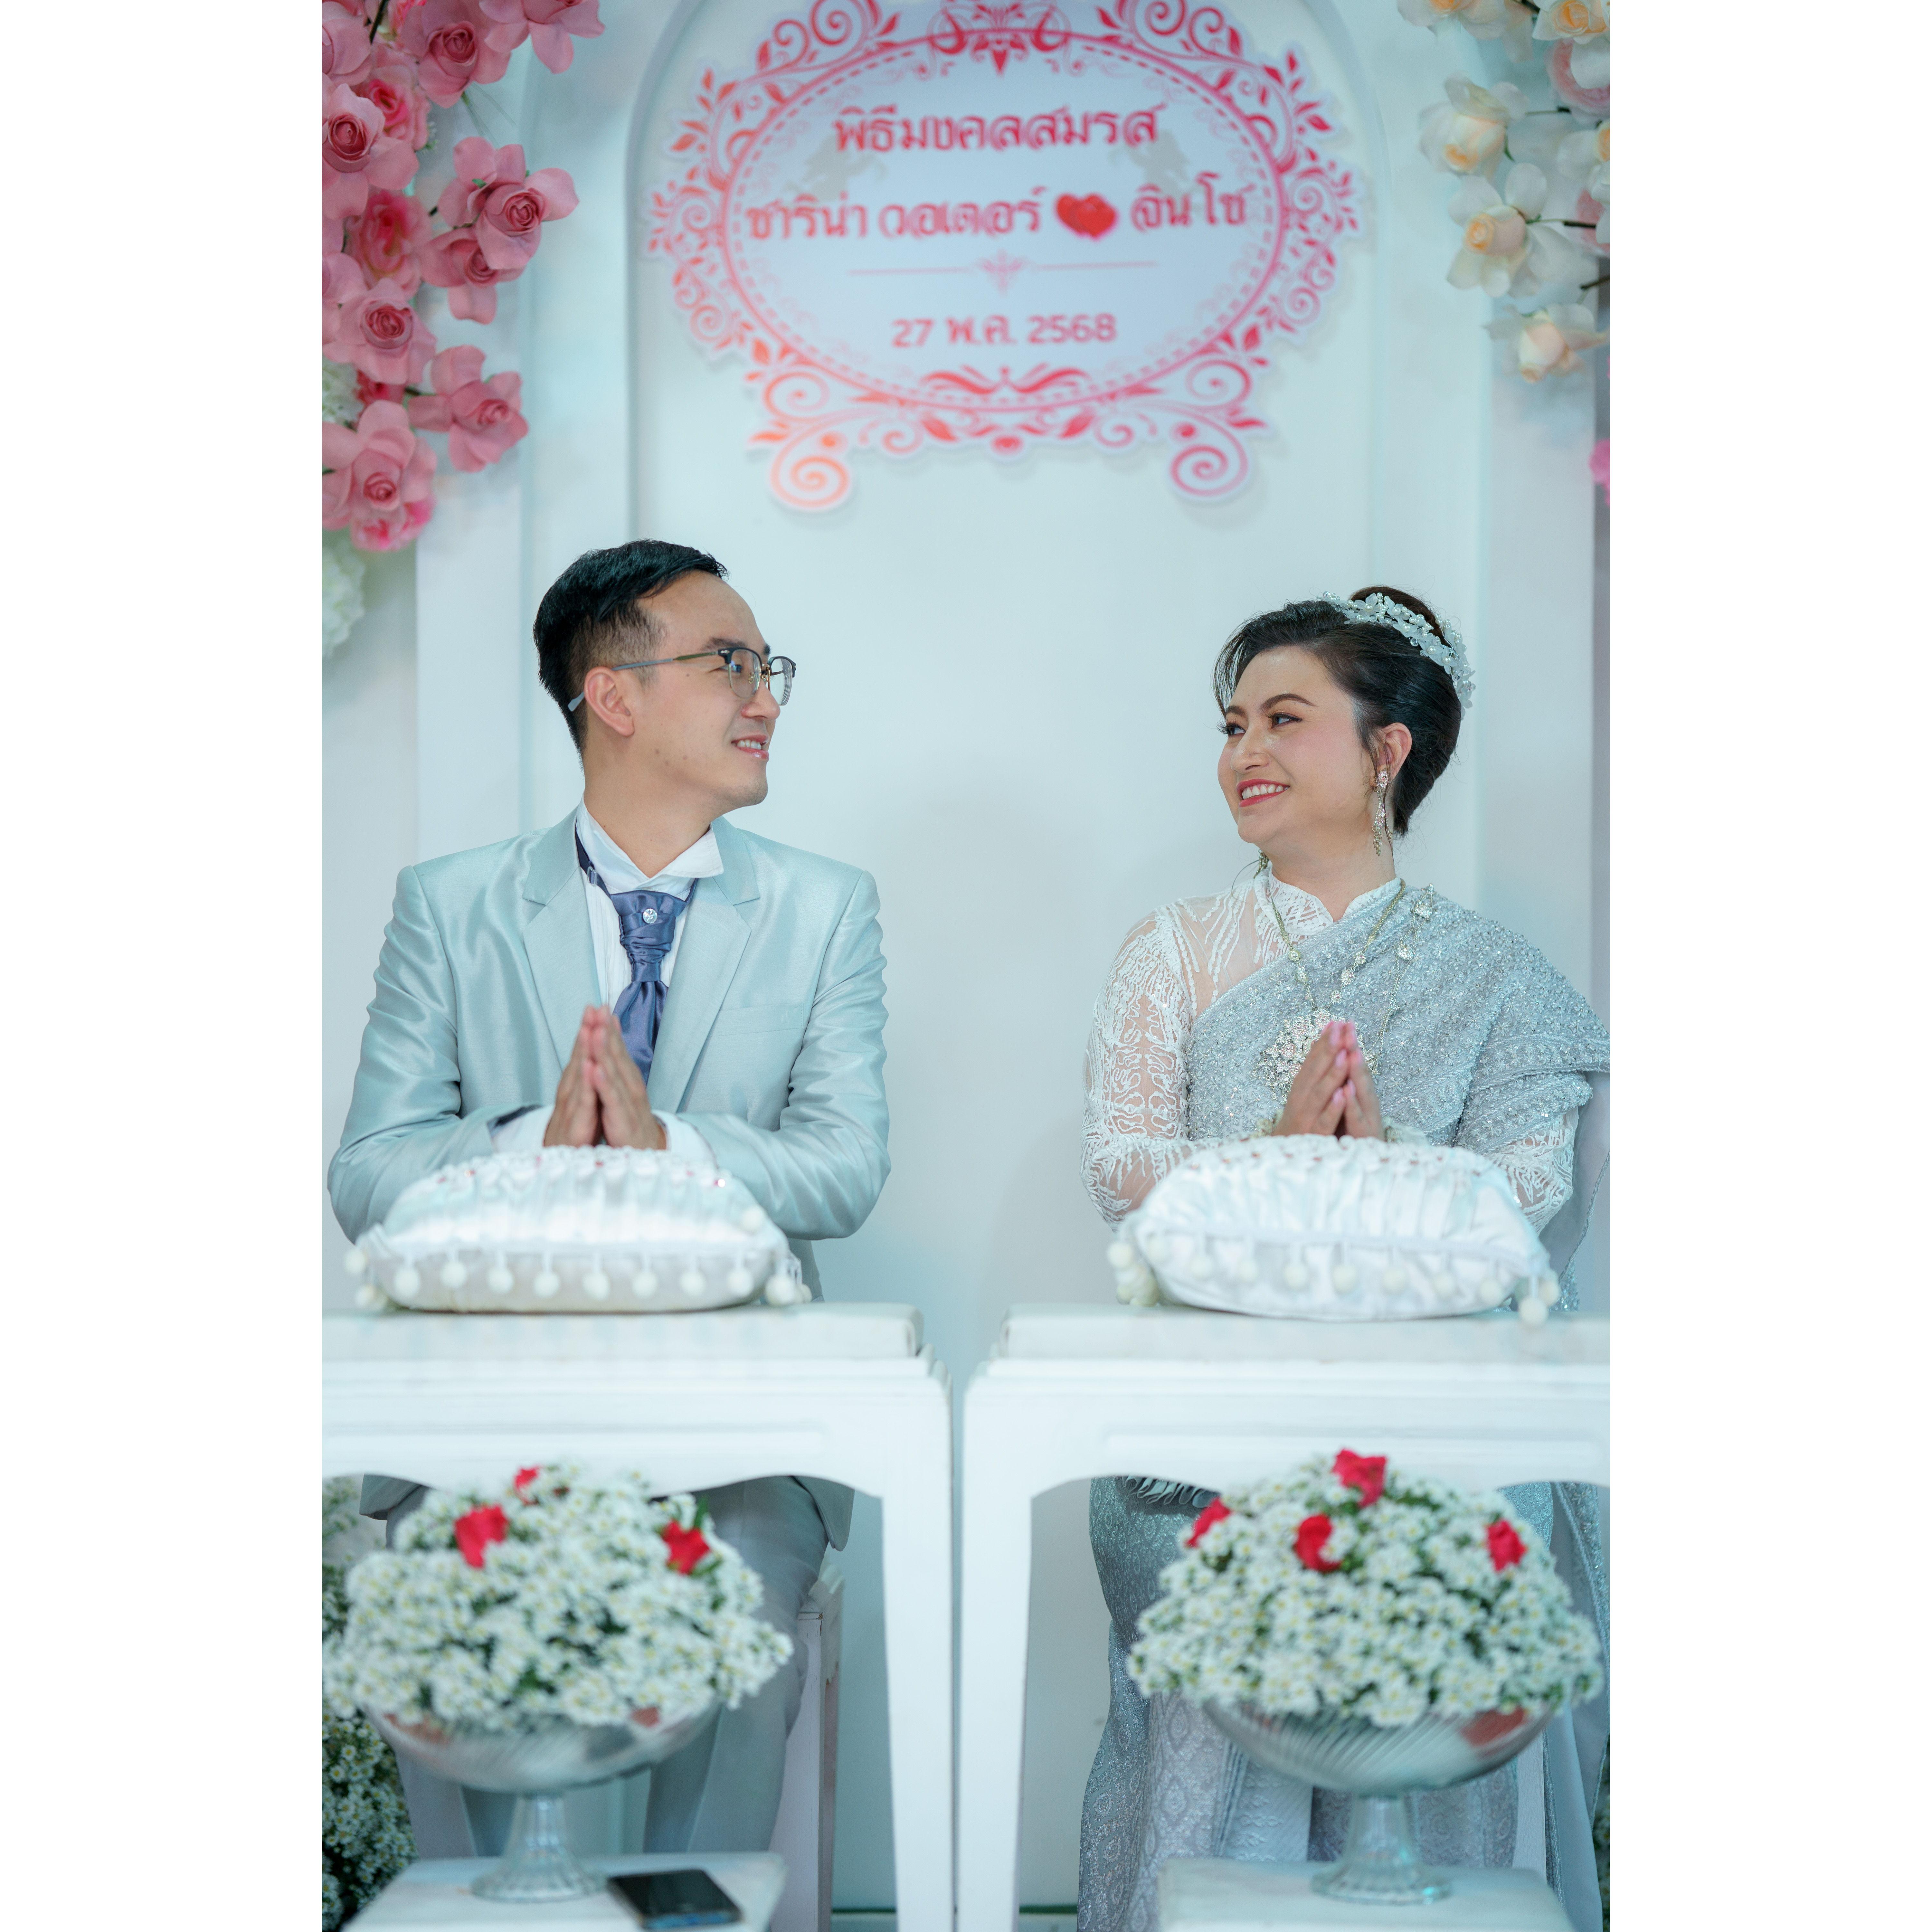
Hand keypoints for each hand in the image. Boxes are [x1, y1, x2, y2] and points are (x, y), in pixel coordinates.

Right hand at [543, 1008, 602, 1145]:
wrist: (563, 1162)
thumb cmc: (578, 1131)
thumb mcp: (587, 1101)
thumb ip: (589, 1079)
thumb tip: (593, 1056)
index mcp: (577, 1085)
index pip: (583, 1053)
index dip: (589, 1030)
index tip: (596, 1006)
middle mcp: (572, 1092)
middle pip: (579, 1057)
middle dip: (586, 1031)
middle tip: (591, 1006)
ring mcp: (573, 1107)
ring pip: (579, 1075)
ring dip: (583, 1051)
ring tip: (589, 1028)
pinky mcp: (577, 1125)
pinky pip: (584, 1101)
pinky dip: (586, 1084)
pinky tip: (589, 1067)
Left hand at [589, 1008, 666, 1149]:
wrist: (644, 1152)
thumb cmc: (630, 1120)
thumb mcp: (623, 1090)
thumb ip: (617, 1065)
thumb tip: (611, 1039)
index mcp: (627, 1078)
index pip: (616, 1048)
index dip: (607, 1027)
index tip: (598, 1005)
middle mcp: (630, 1085)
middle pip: (616, 1054)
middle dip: (606, 1030)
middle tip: (598, 1008)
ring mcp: (627, 1101)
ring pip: (614, 1072)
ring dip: (605, 1050)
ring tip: (596, 1030)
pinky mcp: (622, 1118)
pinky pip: (612, 1098)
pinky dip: (604, 1083)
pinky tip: (596, 1069)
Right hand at [1271, 1020, 1351, 1137]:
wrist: (1281, 1164)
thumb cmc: (1298, 1127)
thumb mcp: (1303, 1100)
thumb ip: (1312, 1074)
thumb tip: (1319, 1044)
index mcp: (1300, 1092)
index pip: (1311, 1063)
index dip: (1322, 1043)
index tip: (1335, 1023)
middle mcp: (1300, 1102)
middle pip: (1314, 1074)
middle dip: (1327, 1050)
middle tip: (1340, 1029)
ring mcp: (1306, 1120)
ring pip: (1319, 1095)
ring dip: (1331, 1074)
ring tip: (1343, 1054)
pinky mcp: (1313, 1138)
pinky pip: (1324, 1122)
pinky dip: (1333, 1108)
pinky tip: (1343, 1095)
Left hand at [1336, 1020, 1383, 1141]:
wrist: (1362, 1171)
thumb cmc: (1353, 1138)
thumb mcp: (1349, 1110)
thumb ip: (1345, 1087)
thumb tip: (1338, 1061)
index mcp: (1361, 1098)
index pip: (1354, 1068)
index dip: (1349, 1046)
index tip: (1342, 1023)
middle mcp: (1367, 1107)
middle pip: (1360, 1076)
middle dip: (1354, 1051)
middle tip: (1349, 1029)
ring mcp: (1367, 1122)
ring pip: (1361, 1095)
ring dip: (1356, 1073)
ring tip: (1351, 1052)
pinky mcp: (1363, 1140)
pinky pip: (1355, 1121)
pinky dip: (1350, 1107)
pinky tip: (1345, 1092)